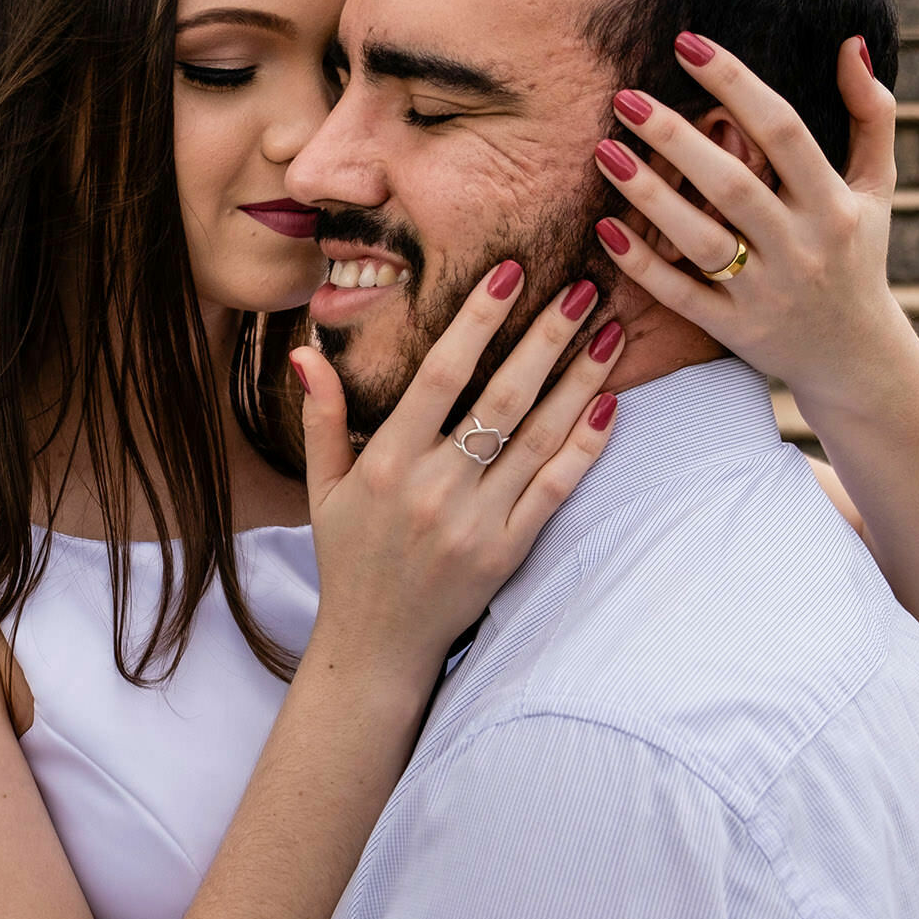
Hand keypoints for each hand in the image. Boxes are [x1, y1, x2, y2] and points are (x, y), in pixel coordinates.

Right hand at [292, 262, 621, 697]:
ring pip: (539, 437)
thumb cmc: (348, 558)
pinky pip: (556, 488)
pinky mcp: (509, 550)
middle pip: (502, 397)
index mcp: (387, 463)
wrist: (376, 645)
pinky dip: (586, 445)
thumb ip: (321, 417)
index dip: (478, 321)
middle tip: (584, 287)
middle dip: (546, 337)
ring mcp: (477, 521)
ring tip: (611, 332)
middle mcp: (435, 488)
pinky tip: (610, 404)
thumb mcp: (321, 487)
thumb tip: (307, 351)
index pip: (440, 375)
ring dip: (580, 380)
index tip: (509, 273)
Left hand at [590, 34, 911, 398]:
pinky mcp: (732, 328)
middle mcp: (802, 246)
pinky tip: (604, 228)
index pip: (783, 130)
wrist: (857, 359)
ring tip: (603, 151)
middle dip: (676, 138)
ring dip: (649, 196)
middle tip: (623, 96)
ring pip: (701, 239)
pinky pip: (680, 295)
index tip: (686, 42)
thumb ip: (872, 116)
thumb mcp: (878, 188)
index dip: (736, 82)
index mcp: (835, 204)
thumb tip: (852, 43)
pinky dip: (642, 264)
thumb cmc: (858, 254)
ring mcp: (766, 291)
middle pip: (733, 184)